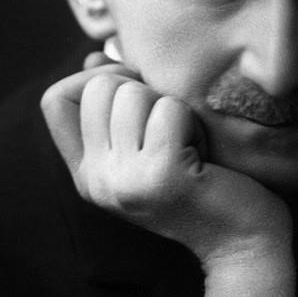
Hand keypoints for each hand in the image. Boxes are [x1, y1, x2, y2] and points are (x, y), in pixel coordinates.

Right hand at [41, 57, 294, 296]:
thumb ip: (118, 108)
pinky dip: (192, 121)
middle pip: (98, 87)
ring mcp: (124, 180)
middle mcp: (96, 179)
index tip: (133, 87)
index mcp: (88, 172)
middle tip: (171, 124)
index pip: (55, 100)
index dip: (92, 77)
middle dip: (142, 88)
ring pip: (133, 93)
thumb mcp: (148, 146)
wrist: (242, 242)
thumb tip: (96, 54)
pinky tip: (203, 153)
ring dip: (171, 106)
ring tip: (189, 142)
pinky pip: (169, 109)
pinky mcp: (159, 176)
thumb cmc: (204, 184)